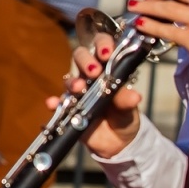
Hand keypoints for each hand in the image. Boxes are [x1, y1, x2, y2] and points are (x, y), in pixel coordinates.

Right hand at [49, 33, 142, 157]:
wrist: (117, 143)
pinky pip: (58, 102)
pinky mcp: (68, 108)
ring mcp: (78, 92)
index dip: (102, 44)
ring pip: (69, 78)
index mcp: (108, 70)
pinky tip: (53, 103)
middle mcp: (90, 77)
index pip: (102, 47)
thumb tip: (135, 96)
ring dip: (72, 81)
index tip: (106, 53)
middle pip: (81, 57)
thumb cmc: (124, 118)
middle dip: (85, 60)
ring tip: (79, 89)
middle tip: (94, 71)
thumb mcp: (130, 110)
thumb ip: (128, 101)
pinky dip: (54, 102)